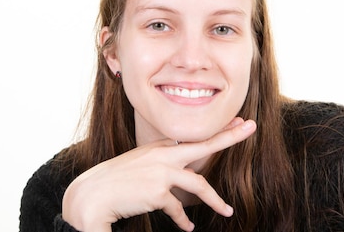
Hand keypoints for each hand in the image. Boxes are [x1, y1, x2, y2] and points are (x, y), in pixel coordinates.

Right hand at [62, 117, 256, 231]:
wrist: (92, 195)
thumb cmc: (114, 181)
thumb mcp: (138, 165)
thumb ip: (159, 163)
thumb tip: (178, 176)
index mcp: (158, 147)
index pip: (192, 138)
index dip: (216, 132)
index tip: (237, 123)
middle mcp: (163, 154)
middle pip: (203, 144)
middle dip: (229, 136)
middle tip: (251, 127)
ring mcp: (161, 171)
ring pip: (198, 184)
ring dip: (215, 200)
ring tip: (227, 210)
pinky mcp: (158, 191)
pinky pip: (178, 209)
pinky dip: (183, 221)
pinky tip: (188, 228)